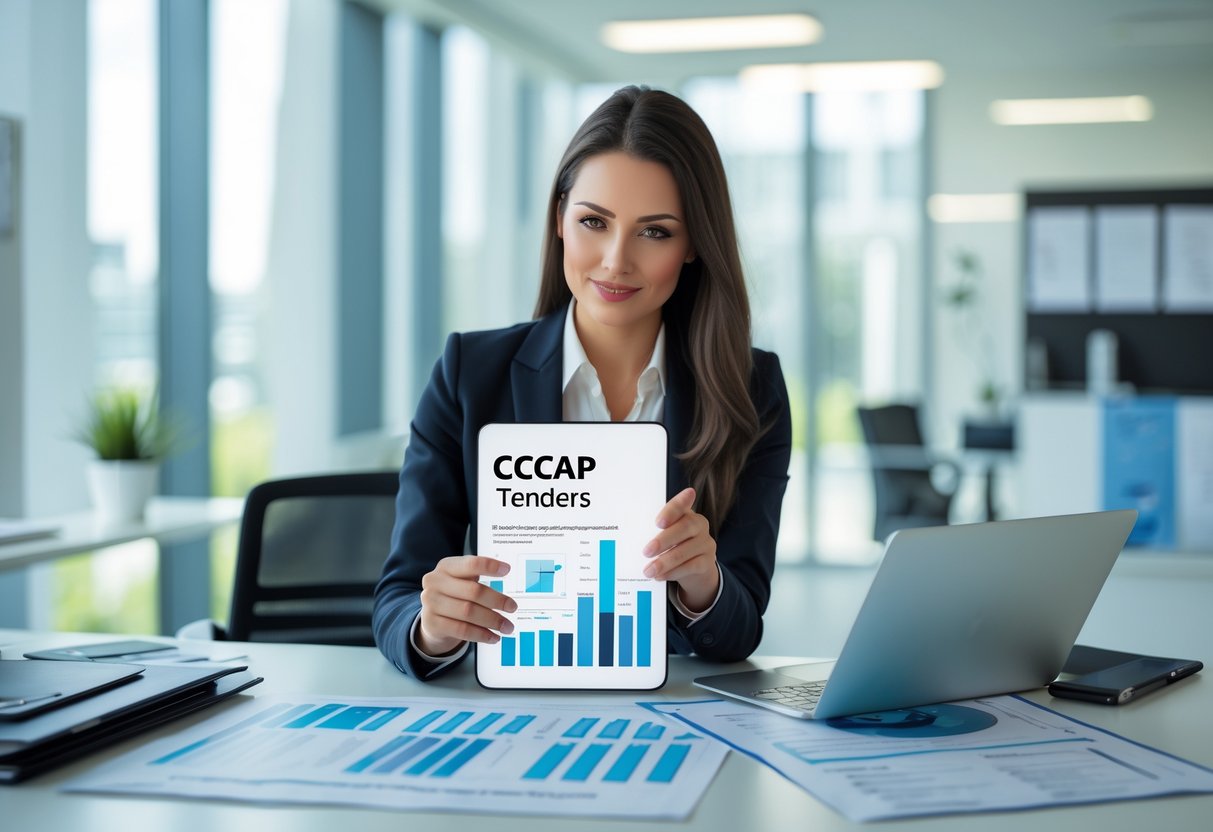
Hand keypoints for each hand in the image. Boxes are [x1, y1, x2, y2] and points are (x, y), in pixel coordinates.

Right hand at [417, 556, 516, 655]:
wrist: (432, 617)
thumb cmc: (453, 595)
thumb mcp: (461, 581)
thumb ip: (479, 580)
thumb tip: (507, 595)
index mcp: (446, 566)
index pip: (470, 564)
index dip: (490, 566)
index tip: (507, 570)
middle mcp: (435, 582)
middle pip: (473, 591)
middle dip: (497, 600)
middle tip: (512, 607)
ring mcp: (430, 602)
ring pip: (468, 612)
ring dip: (492, 621)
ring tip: (506, 627)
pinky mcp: (431, 622)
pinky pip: (462, 630)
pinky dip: (481, 634)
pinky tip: (493, 637)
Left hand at [642, 487, 719, 612]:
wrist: (695, 567)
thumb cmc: (673, 545)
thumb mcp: (665, 534)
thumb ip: (654, 531)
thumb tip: (632, 538)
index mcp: (686, 512)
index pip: (681, 505)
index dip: (671, 511)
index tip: (658, 521)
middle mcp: (699, 524)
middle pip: (685, 527)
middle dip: (664, 540)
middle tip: (646, 552)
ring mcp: (705, 543)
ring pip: (686, 551)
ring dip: (664, 562)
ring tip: (648, 570)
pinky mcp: (707, 562)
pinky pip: (691, 567)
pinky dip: (673, 572)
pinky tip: (660, 576)